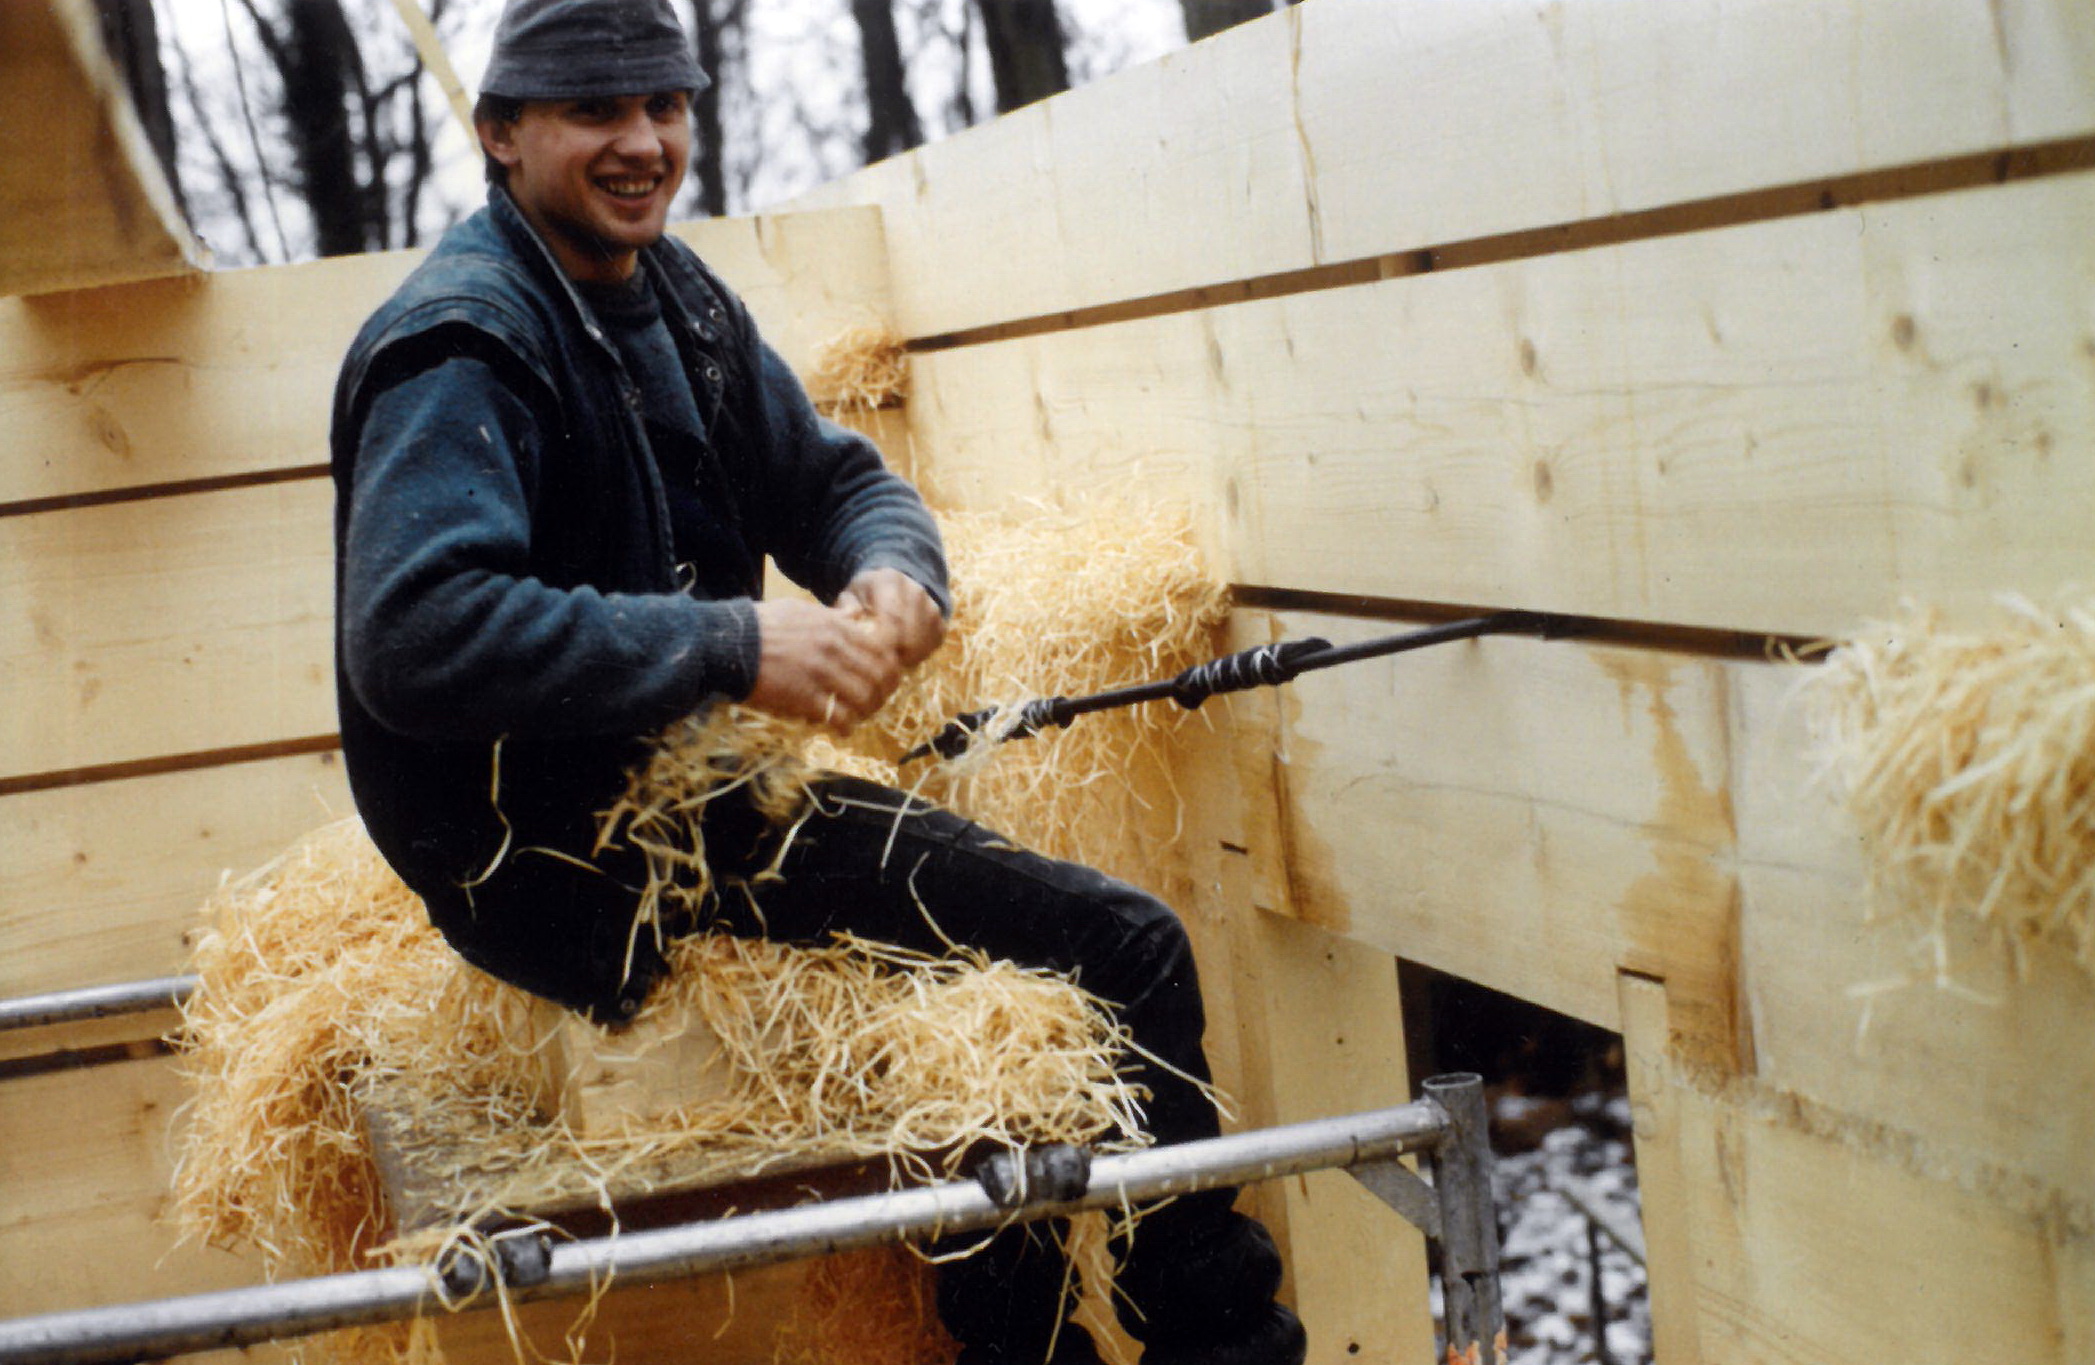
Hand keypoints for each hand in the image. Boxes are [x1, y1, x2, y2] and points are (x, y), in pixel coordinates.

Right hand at [746, 598, 901, 731]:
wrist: (732, 643)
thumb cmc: (764, 624)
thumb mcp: (803, 609)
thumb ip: (834, 614)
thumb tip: (856, 614)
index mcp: (836, 627)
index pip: (882, 649)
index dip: (890, 668)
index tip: (885, 679)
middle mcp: (835, 649)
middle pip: (879, 675)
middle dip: (883, 693)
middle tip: (876, 703)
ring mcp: (821, 673)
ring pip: (864, 697)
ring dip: (867, 711)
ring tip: (860, 717)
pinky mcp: (805, 696)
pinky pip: (838, 715)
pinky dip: (845, 726)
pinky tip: (843, 729)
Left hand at [839, 567, 945, 671]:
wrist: (894, 587)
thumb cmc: (865, 596)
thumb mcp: (849, 596)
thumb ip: (846, 609)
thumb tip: (852, 624)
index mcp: (890, 580)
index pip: (893, 616)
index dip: (884, 641)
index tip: (872, 657)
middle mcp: (916, 590)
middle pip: (909, 632)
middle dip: (893, 654)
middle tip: (878, 667)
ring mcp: (932, 606)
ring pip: (921, 642)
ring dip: (905, 657)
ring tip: (888, 660)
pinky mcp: (941, 621)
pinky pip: (932, 645)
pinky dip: (917, 655)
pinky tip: (902, 654)